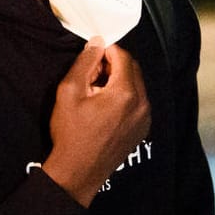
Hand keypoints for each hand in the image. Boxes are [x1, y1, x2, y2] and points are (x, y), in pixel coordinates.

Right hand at [41, 38, 150, 206]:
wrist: (78, 172)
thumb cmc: (71, 132)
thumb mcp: (70, 91)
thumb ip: (85, 62)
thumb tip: (97, 42)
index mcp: (126, 93)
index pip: (123, 56)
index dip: (107, 50)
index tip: (92, 56)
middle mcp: (142, 104)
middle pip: (133, 69)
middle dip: (114, 64)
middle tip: (92, 72)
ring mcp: (145, 118)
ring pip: (137, 85)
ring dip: (120, 80)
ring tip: (97, 90)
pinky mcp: (142, 129)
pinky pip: (138, 102)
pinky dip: (125, 96)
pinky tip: (105, 106)